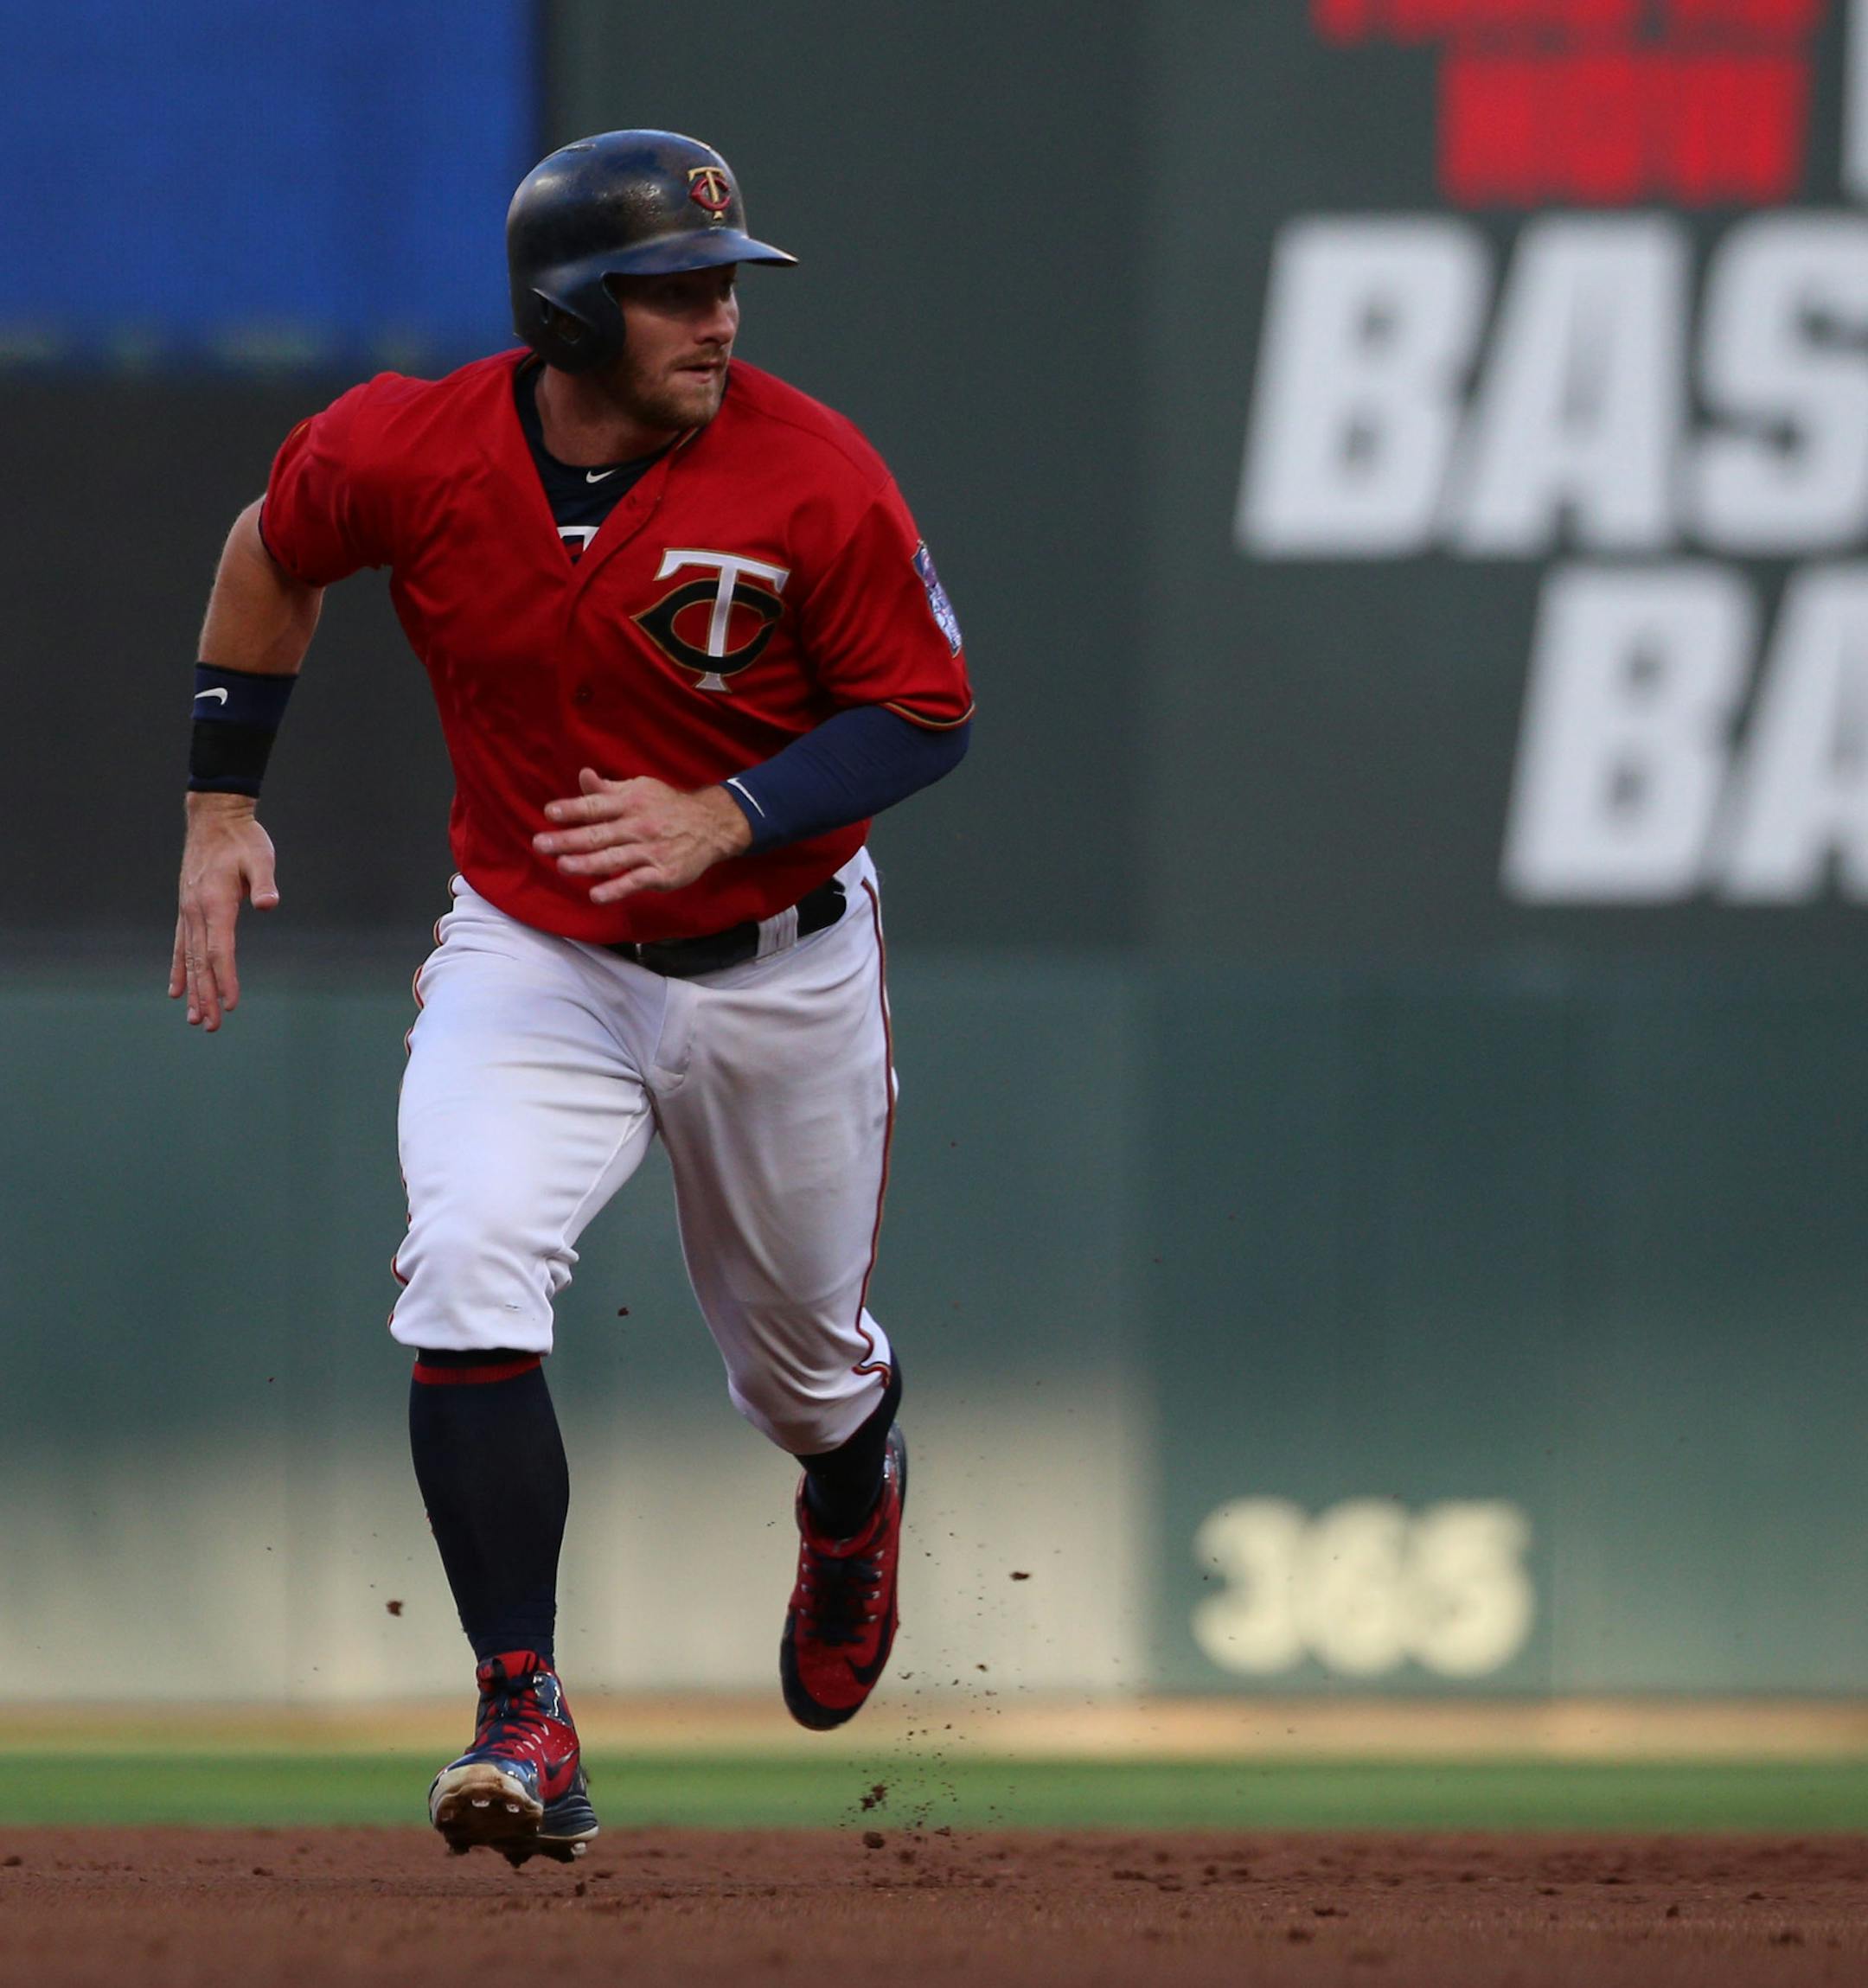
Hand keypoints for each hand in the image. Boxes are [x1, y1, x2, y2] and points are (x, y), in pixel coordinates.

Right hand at [169, 793, 279, 1029]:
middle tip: (209, 1027)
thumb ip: (264, 882)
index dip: (226, 979)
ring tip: (193, 1019)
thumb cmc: (243, 839)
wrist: (213, 818)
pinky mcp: (186, 910)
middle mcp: (196, 911)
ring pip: (188, 959)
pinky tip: (176, 990)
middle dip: (206, 996)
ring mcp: (187, 912)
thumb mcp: (260, 856)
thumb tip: (269, 904)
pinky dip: (178, 969)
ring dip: (192, 990)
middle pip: (201, 962)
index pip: (220, 950)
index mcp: (215, 903)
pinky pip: (180, 946)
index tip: (231, 1006)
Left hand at [534, 768, 751, 904]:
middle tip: (541, 844)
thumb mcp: (640, 789)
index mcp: (630, 802)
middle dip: (568, 839)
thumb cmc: (667, 807)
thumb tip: (583, 775)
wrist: (711, 826)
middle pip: (599, 833)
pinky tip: (597, 895)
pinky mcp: (663, 873)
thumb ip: (608, 789)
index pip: (596, 806)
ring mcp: (651, 850)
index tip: (550, 812)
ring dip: (587, 863)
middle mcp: (638, 825)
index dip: (573, 808)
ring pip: (614, 858)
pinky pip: (636, 881)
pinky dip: (617, 888)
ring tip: (562, 866)